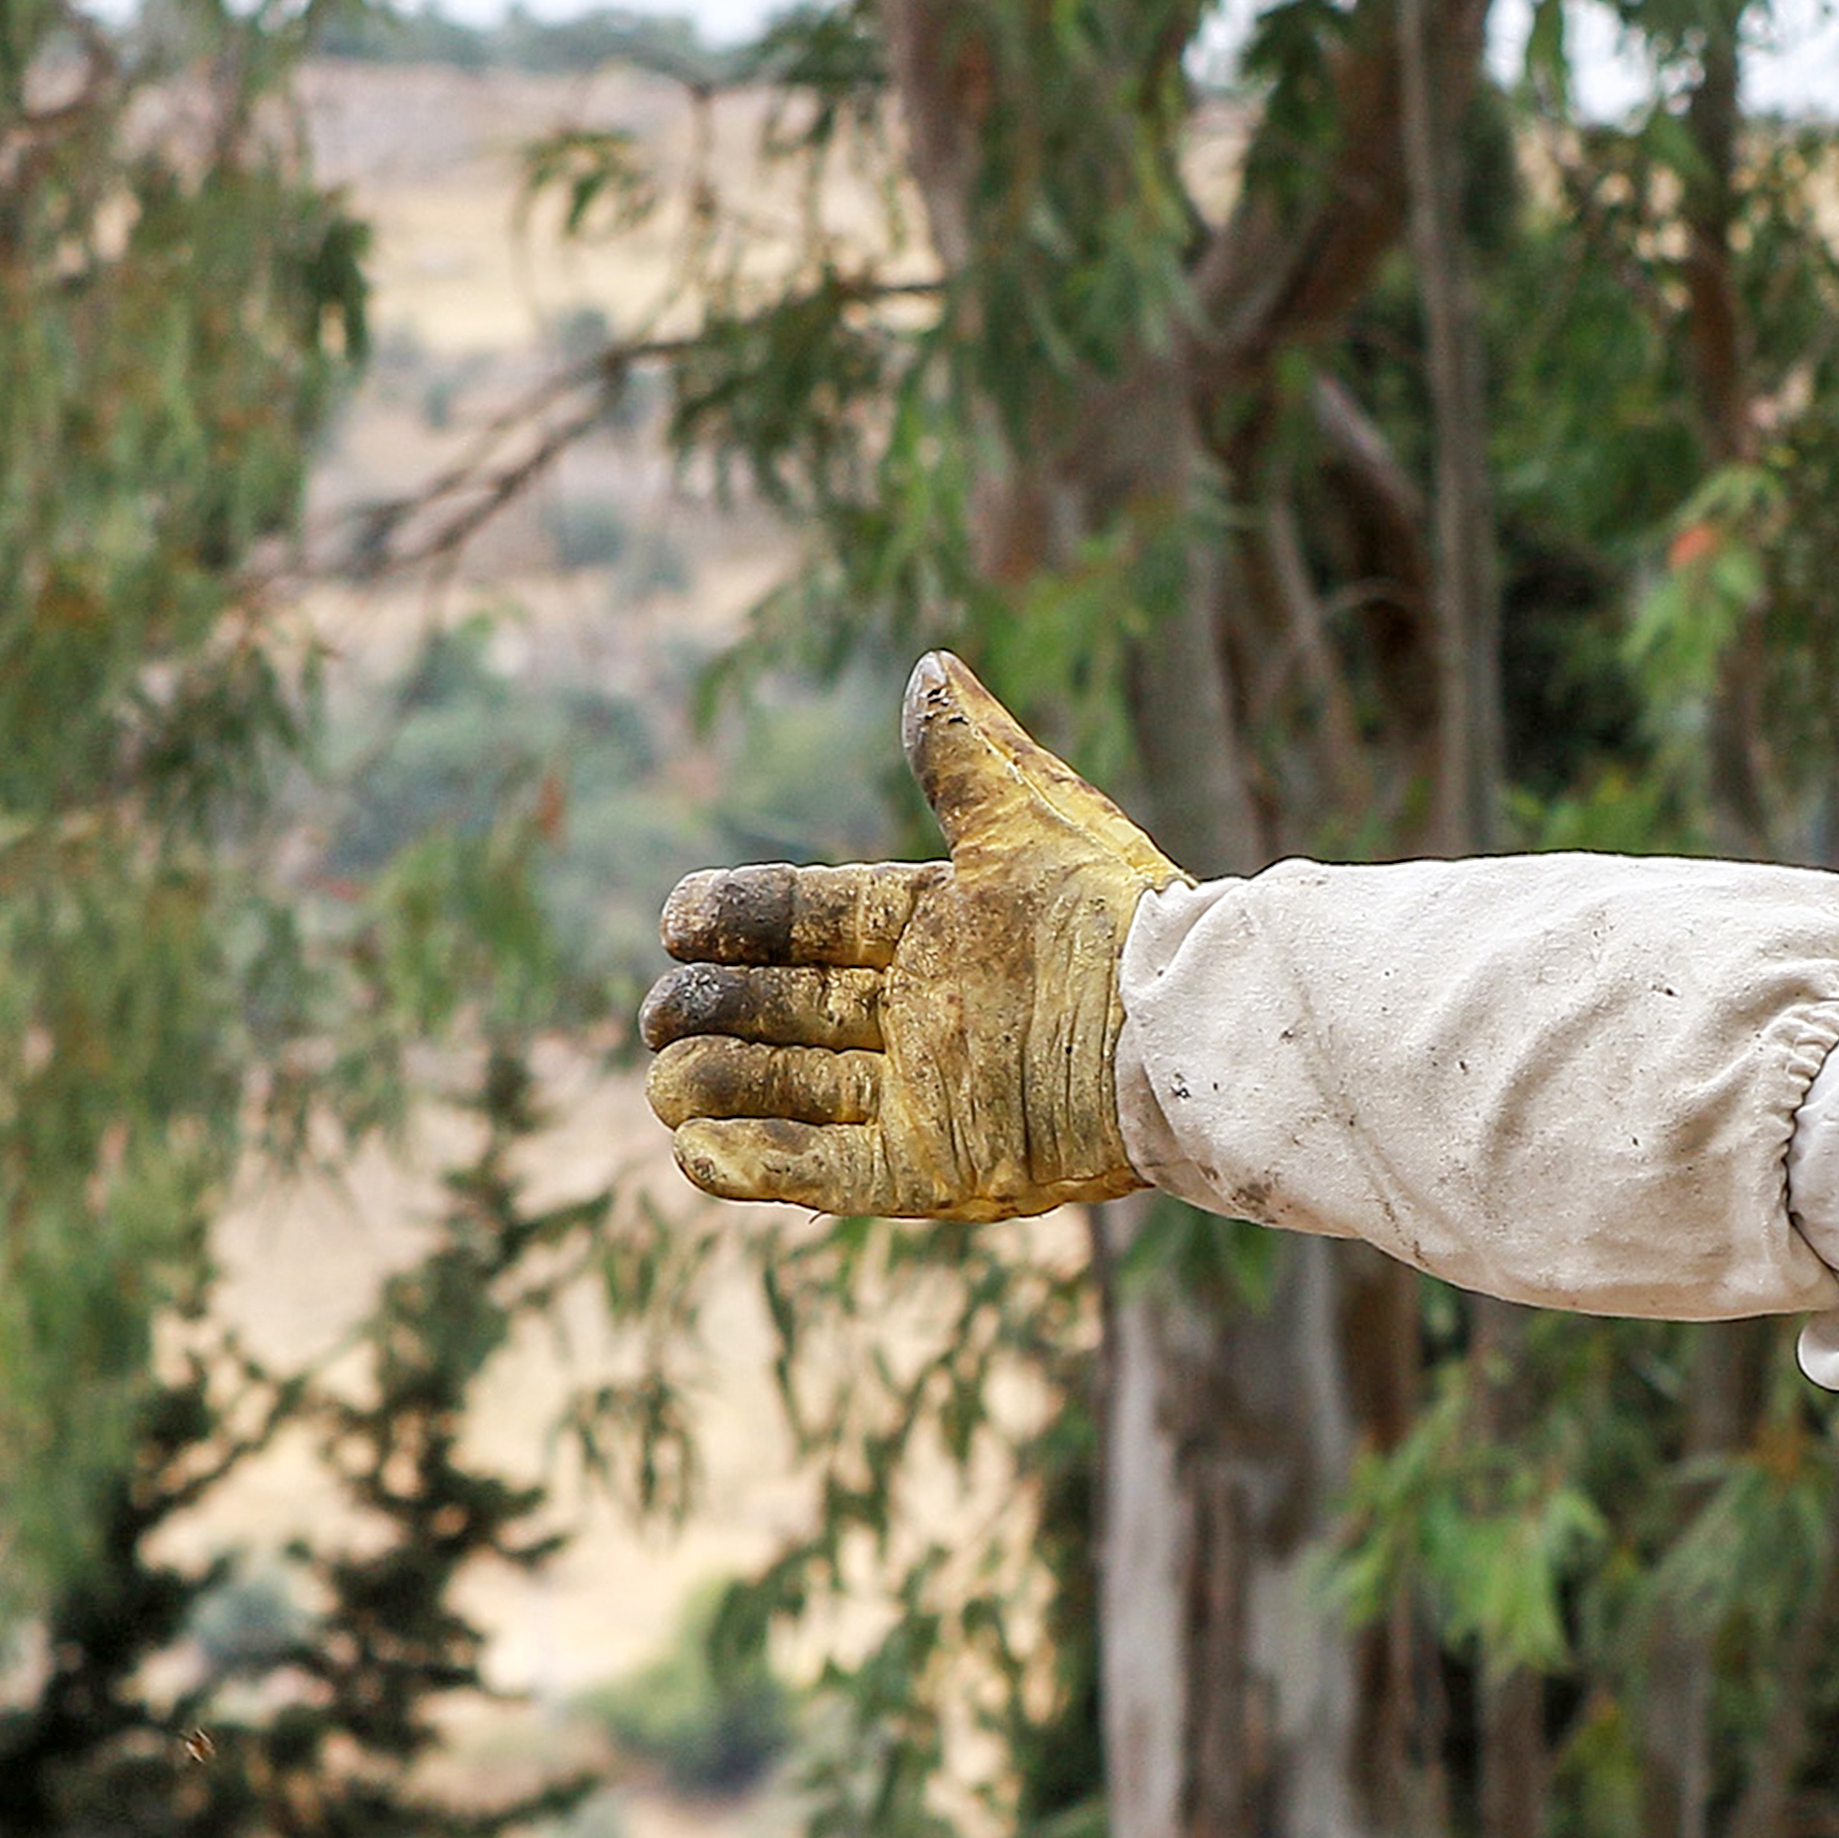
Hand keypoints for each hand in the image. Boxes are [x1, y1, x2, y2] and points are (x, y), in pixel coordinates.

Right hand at [642, 652, 1179, 1217]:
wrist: (1180, 1033)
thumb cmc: (1116, 921)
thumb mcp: (1035, 822)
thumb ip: (967, 757)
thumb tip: (930, 667)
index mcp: (934, 931)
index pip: (809, 921)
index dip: (739, 918)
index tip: (677, 918)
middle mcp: (920, 1015)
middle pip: (784, 1011)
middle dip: (713, 1009)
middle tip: (659, 1011)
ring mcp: (924, 1095)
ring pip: (790, 1091)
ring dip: (718, 1086)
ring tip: (662, 1081)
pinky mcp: (933, 1168)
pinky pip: (827, 1170)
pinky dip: (760, 1164)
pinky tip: (696, 1151)